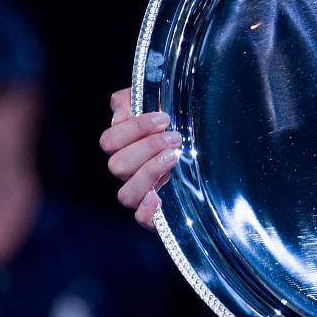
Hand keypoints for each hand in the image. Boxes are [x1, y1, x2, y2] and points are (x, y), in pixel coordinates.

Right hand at [100, 87, 181, 228]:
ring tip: (174, 156)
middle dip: (147, 147)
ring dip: (149, 173)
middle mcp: (128, 172)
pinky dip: (146, 212)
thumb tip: (121, 112)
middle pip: (116, 166)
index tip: (164, 118)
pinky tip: (158, 197)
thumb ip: (135, 96)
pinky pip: (141, 220)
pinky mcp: (158, 212)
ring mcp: (142, 192)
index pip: (110, 141)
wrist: (207, 140)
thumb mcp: (158, 99)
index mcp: (123, 146)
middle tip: (175, 137)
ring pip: (125, 194)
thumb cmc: (179, 121)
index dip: (134, 129)